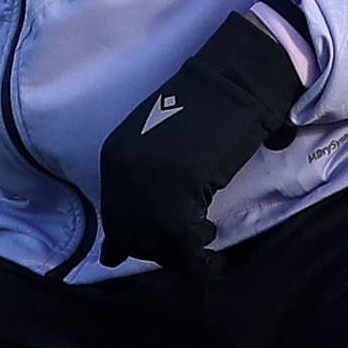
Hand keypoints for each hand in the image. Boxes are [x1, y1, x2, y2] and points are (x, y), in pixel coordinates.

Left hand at [96, 11, 306, 275]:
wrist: (234, 81)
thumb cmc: (206, 110)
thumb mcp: (156, 148)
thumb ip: (139, 188)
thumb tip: (112, 257)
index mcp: (113, 158)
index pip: (115, 220)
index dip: (140, 239)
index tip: (166, 247)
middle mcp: (123, 172)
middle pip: (134, 236)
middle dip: (162, 249)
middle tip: (192, 245)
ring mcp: (148, 182)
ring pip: (158, 244)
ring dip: (183, 256)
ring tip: (206, 244)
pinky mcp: (180, 191)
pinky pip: (184, 245)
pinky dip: (200, 266)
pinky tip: (213, 264)